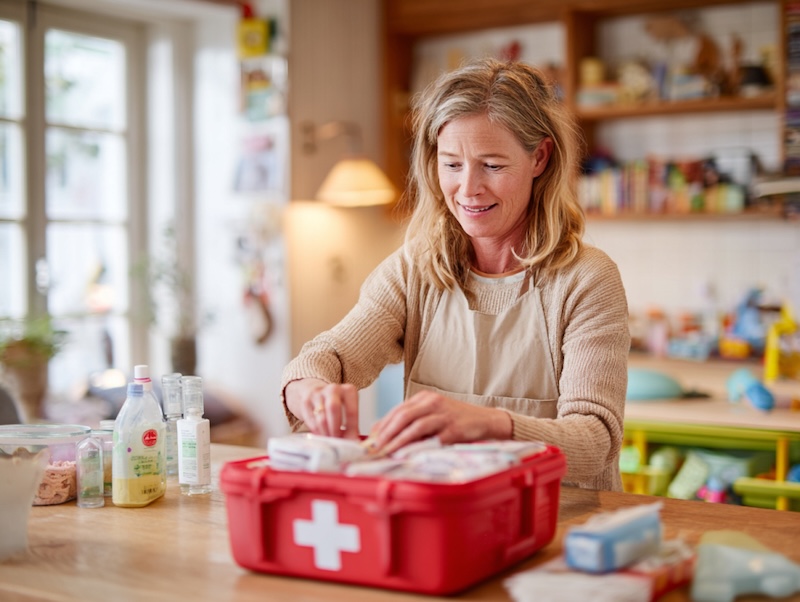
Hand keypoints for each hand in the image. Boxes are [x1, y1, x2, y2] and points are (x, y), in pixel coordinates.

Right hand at [285, 379, 359, 438]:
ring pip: (321, 418)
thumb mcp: (347, 410)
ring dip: (326, 433)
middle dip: (335, 429)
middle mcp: (333, 389)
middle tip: (337, 441)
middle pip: (334, 410)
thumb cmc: (336, 404)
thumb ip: (352, 426)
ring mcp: (317, 394)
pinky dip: (317, 431)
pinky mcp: (306, 402)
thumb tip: (354, 443)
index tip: (351, 441)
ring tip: (329, 440)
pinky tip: (321, 435)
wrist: (314, 391)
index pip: (352, 411)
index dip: (351, 429)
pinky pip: (311, 421)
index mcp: (348, 390)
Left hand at [366, 390, 511, 455]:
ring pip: (415, 425)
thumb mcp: (433, 415)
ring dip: (398, 440)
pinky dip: (419, 446)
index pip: (397, 410)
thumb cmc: (456, 420)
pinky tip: (409, 455)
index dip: (382, 424)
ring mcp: (444, 415)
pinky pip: (432, 438)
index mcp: (425, 398)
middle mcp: (432, 403)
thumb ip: (413, 422)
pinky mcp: (454, 429)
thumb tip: (386, 437)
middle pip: (403, 415)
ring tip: (387, 452)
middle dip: (386, 432)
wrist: (486, 420)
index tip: (371, 439)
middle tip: (375, 447)